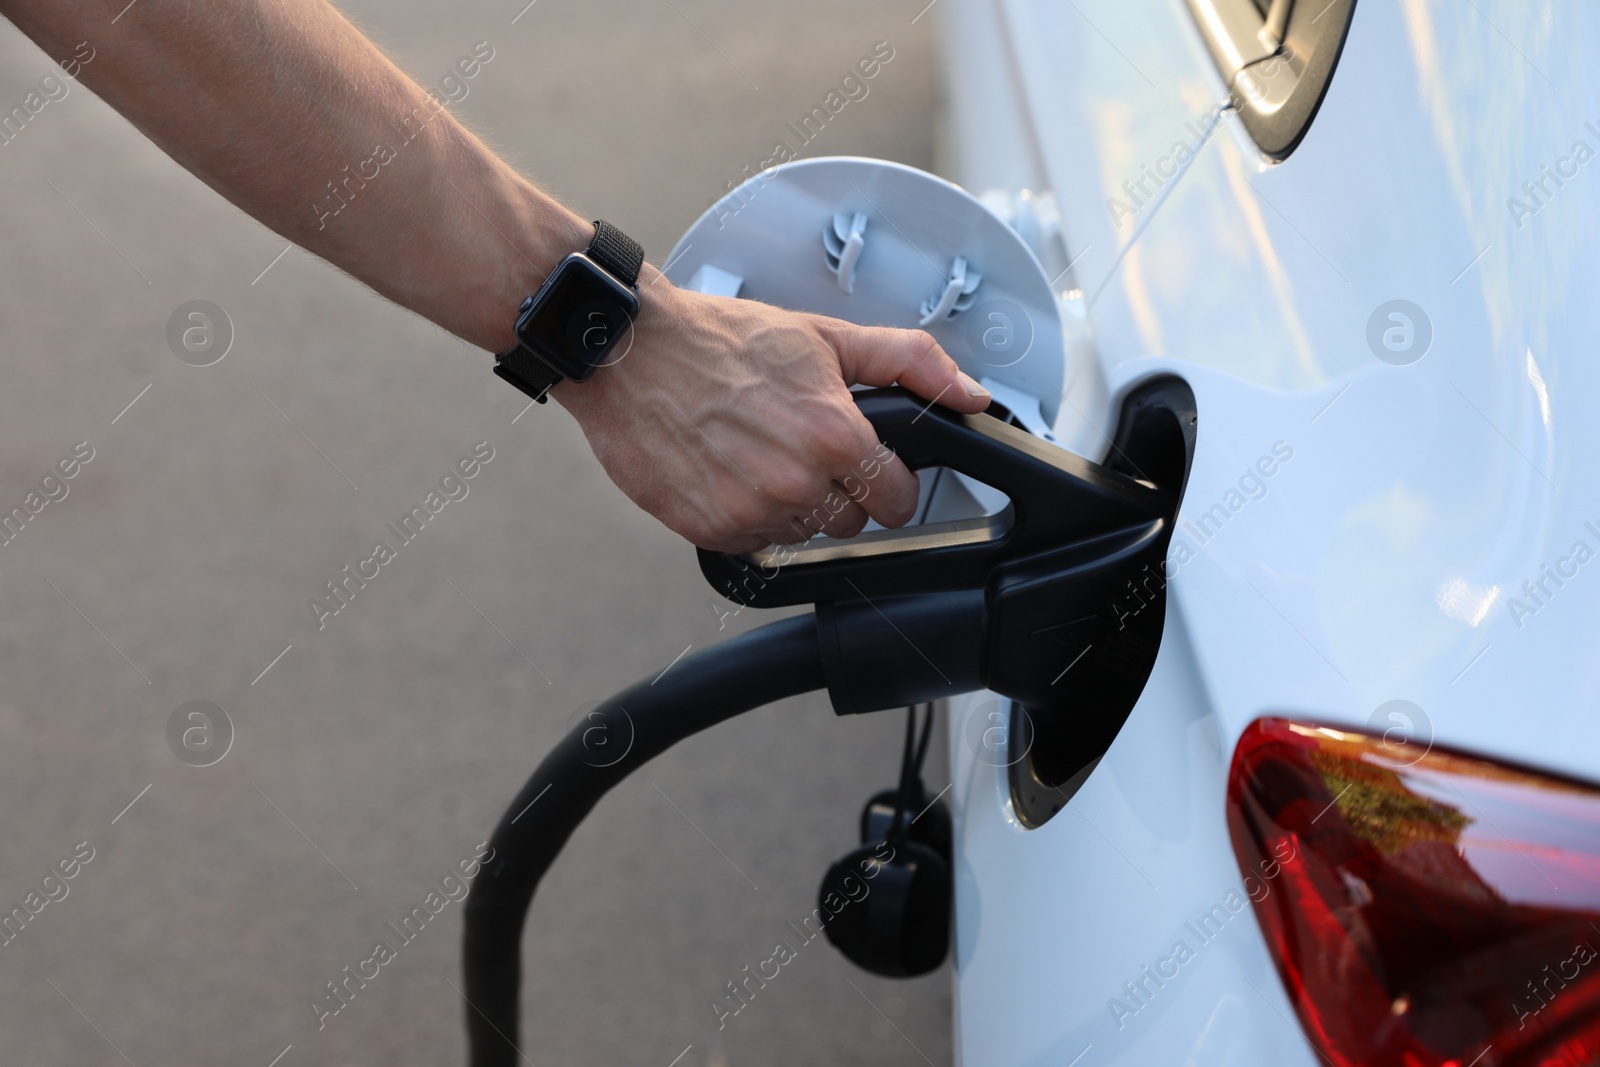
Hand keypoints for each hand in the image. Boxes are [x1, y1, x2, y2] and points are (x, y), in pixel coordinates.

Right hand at [553, 271, 991, 552]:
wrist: (630, 352)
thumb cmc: (720, 340)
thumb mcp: (823, 336)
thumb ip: (907, 362)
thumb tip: (969, 393)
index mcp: (834, 435)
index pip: (898, 499)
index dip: (887, 481)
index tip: (867, 466)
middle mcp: (795, 481)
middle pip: (852, 523)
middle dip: (839, 492)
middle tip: (803, 448)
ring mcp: (749, 511)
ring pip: (803, 535)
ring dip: (791, 505)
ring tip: (760, 454)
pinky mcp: (708, 530)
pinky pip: (753, 544)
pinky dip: (746, 516)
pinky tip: (729, 472)